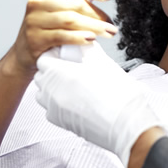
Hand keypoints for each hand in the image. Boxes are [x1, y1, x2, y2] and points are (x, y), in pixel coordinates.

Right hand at [10, 0, 116, 77]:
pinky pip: (63, 36)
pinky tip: (91, 38)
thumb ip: (72, 1)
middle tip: (111, 23)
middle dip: (97, 14)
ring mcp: (34, 21)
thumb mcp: (54, 10)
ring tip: (108, 32)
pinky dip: (79, 37)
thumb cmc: (44, 29)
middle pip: (74, 4)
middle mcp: (37, 3)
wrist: (23, 53)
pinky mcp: (36, 39)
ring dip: (94, 26)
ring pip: (71, 20)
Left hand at [34, 43, 167, 166]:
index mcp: (60, 73)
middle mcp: (52, 91)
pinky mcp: (60, 122)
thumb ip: (88, 50)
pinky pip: (50, 108)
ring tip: (74, 84)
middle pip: (42, 75)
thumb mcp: (103, 63)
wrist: (125, 123)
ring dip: (53, 86)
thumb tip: (84, 44)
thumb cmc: (118, 94)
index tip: (68, 55)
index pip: (44, 59)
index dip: (55, 55)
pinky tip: (76, 99)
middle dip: (53, 69)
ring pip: (44, 93)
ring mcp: (54, 109)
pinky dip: (58, 102)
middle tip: (72, 68)